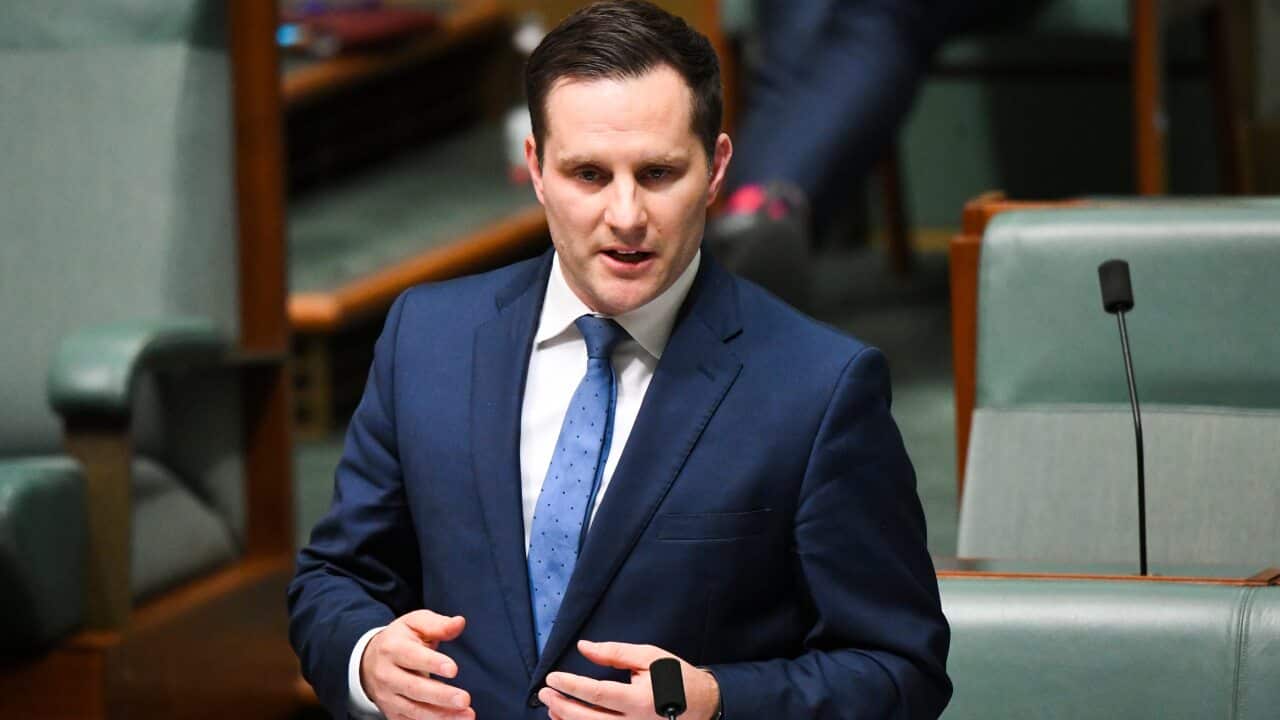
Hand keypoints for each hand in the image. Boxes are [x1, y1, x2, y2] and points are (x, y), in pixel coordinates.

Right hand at [360, 610, 473, 719]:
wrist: (369, 661)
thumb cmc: (400, 639)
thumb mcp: (415, 624)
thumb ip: (438, 624)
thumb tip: (459, 622)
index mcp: (392, 648)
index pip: (412, 657)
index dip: (432, 663)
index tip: (453, 669)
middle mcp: (387, 675)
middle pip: (414, 688)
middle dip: (440, 696)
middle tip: (464, 699)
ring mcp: (388, 697)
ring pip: (414, 710)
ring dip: (441, 715)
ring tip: (467, 714)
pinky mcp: (392, 713)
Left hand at [540, 640, 719, 719]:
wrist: (703, 704)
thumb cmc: (675, 677)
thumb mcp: (648, 656)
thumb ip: (615, 653)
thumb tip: (584, 647)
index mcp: (639, 699)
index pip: (596, 694)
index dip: (571, 686)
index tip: (552, 677)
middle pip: (587, 719)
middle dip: (561, 705)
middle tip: (543, 692)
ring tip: (552, 705)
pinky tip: (569, 719)